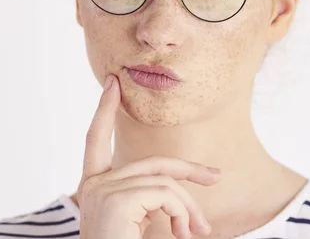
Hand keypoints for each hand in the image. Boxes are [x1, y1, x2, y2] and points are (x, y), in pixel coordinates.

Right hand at [75, 73, 221, 238]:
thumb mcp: (141, 223)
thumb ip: (151, 199)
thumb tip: (182, 189)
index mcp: (95, 189)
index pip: (95, 140)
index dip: (104, 111)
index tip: (113, 84)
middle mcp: (93, 186)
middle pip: (152, 163)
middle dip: (188, 169)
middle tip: (217, 176)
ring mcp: (101, 190)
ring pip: (164, 181)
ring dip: (188, 209)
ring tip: (196, 234)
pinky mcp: (114, 198)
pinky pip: (164, 193)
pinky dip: (182, 213)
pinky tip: (182, 235)